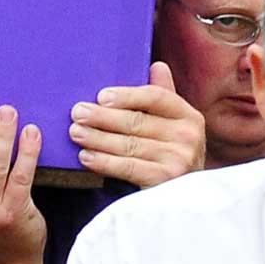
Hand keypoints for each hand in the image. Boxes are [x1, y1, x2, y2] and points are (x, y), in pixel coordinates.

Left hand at [69, 62, 204, 187]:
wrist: (182, 197)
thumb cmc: (169, 153)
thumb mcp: (170, 125)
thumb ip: (162, 97)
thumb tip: (157, 66)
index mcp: (188, 115)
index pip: (156, 97)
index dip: (127, 95)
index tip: (101, 96)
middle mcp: (189, 136)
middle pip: (137, 121)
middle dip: (102, 117)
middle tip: (76, 113)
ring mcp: (179, 159)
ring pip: (129, 145)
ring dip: (97, 138)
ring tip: (75, 132)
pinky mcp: (165, 181)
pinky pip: (128, 167)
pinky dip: (104, 161)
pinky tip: (86, 156)